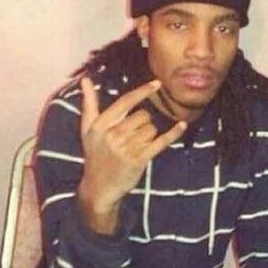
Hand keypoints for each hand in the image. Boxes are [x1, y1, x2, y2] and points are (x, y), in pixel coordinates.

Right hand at [78, 77, 185, 234]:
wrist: (99, 188)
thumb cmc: (95, 155)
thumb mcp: (87, 130)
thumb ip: (89, 103)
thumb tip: (85, 79)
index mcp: (101, 124)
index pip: (126, 102)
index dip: (142, 91)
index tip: (157, 83)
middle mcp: (113, 135)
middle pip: (142, 116)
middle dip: (143, 123)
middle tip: (132, 136)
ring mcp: (126, 148)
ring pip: (151, 129)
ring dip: (149, 135)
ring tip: (136, 146)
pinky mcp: (138, 160)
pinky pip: (160, 142)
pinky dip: (173, 134)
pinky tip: (182, 126)